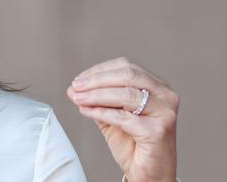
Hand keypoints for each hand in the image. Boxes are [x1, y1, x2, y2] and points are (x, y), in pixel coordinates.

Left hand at [67, 57, 178, 181]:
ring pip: (126, 94)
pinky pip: (123, 117)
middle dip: (96, 80)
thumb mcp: (110, 116)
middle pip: (127, 75)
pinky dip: (101, 112)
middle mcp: (165, 95)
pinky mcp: (158, 131)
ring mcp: (164, 112)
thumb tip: (73, 88)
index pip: (126, 67)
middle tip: (76, 86)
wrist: (149, 173)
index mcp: (156, 86)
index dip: (99, 71)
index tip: (79, 79)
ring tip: (77, 99)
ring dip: (96, 95)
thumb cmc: (133, 144)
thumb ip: (95, 101)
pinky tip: (86, 111)